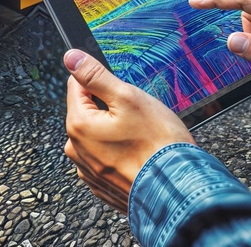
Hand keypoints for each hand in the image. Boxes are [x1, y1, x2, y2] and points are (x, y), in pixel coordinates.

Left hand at [63, 49, 194, 214]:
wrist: (179, 192)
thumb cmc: (158, 145)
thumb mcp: (127, 97)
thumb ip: (95, 75)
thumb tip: (71, 58)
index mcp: (78, 125)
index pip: (76, 86)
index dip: (100, 83)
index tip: (119, 91)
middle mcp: (77, 150)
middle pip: (86, 110)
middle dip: (108, 107)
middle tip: (135, 117)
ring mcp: (89, 170)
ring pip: (96, 133)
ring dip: (113, 130)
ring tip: (139, 138)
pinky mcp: (102, 184)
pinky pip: (105, 155)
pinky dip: (118, 151)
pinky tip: (137, 154)